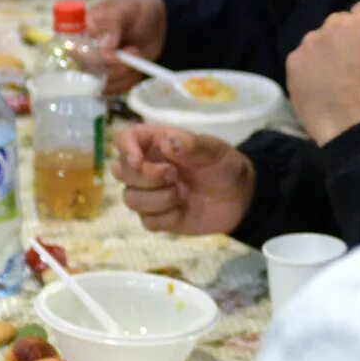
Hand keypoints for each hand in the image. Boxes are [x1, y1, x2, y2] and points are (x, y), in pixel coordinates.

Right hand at [85, 0, 167, 94]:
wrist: (154, 26)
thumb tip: (105, 45)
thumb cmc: (135, 12)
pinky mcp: (106, 80)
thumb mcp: (126, 9)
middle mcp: (83, 51)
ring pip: (103, 83)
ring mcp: (94, 67)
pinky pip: (115, 89)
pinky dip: (130, 80)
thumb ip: (113, 22)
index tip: (114, 54)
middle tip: (134, 50)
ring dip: (126, 72)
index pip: (75, 49)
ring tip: (137, 53)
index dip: (92, 57)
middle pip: (89, 70)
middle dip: (116, 65)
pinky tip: (136, 65)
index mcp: (81, 30)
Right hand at [110, 124, 255, 238]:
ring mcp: (150, 194)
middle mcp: (147, 167)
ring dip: (157, 198)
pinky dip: (166, 217)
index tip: (138, 160)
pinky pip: (147, 221)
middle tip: (173, 175)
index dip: (125, 148)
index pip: (124, 139)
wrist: (239, 196)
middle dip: (146, 176)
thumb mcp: (214, 149)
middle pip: (120, 171)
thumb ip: (192, 144)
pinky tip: (183, 209)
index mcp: (155, 143)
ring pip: (130, 199)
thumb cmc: (223, 165)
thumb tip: (167, 143)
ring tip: (183, 193)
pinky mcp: (158, 218)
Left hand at [286, 1, 359, 142]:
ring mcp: (309, 42)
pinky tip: (318, 86)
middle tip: (351, 62)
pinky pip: (303, 58)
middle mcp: (333, 23)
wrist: (354, 129)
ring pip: (318, 39)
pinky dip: (310, 68)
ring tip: (332, 78)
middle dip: (345, 35)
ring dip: (325, 51)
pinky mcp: (293, 61)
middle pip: (339, 21)